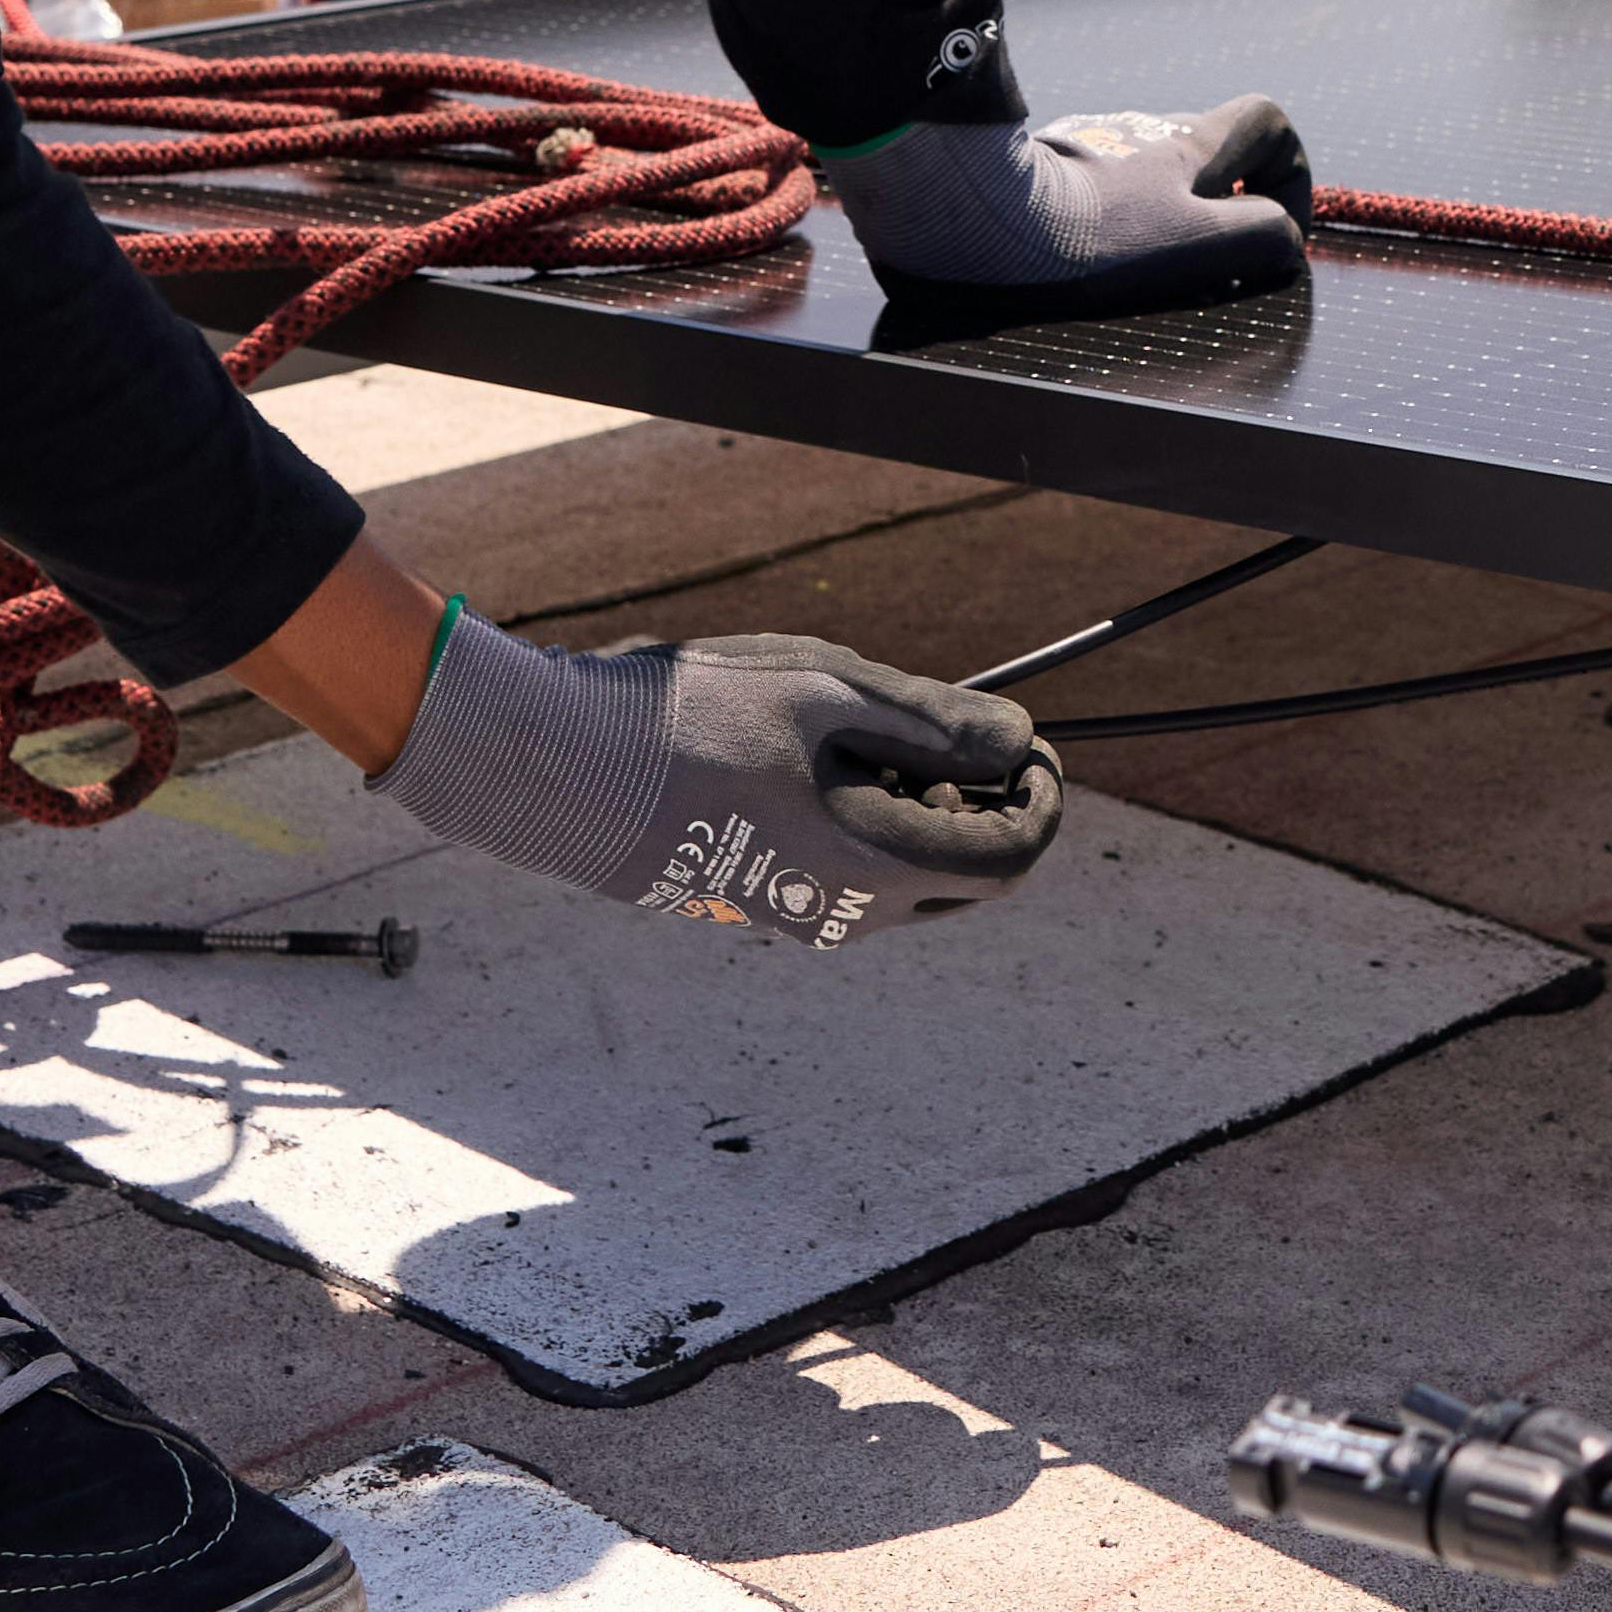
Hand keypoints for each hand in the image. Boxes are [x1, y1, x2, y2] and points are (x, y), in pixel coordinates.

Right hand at [380, 613, 1057, 941]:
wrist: (568, 768)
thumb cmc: (697, 718)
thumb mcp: (827, 691)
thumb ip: (936, 721)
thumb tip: (1022, 744)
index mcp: (877, 864)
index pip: (1013, 857)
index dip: (1043, 799)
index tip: (1033, 745)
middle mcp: (850, 915)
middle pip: (971, 878)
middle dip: (982, 807)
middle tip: (944, 735)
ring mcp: (804, 920)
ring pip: (912, 881)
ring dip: (923, 814)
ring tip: (865, 743)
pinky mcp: (766, 908)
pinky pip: (857, 883)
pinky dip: (871, 828)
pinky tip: (818, 769)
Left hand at [827, 97, 1312, 336]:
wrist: (974, 221)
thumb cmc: (1091, 241)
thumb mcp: (1197, 245)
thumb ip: (1259, 239)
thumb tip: (1284, 243)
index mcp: (1187, 145)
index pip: (1266, 122)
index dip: (1289, 173)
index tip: (1274, 231)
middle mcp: (1142, 132)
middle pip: (1207, 153)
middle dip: (1220, 208)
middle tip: (1206, 269)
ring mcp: (1089, 146)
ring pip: (1148, 172)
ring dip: (1162, 217)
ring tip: (1139, 275)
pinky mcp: (1039, 169)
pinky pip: (1094, 188)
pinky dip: (1105, 220)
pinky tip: (1079, 260)